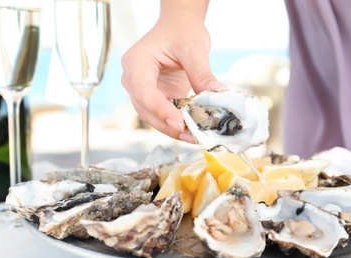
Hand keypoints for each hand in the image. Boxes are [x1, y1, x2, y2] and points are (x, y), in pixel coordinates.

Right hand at [121, 0, 226, 142]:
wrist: (179, 27)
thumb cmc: (181, 31)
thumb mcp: (194, 48)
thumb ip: (202, 73)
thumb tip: (216, 95)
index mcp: (136, 62)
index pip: (144, 92)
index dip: (160, 110)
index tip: (179, 123)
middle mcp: (133, 78)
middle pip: (145, 109)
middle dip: (168, 125)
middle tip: (192, 136)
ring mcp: (142, 89)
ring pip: (152, 116)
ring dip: (172, 128)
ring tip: (195, 136)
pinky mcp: (155, 96)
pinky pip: (162, 113)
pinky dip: (177, 122)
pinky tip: (193, 129)